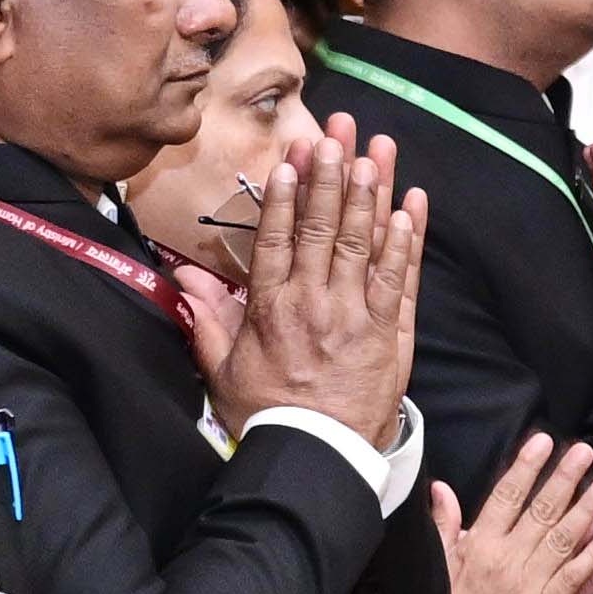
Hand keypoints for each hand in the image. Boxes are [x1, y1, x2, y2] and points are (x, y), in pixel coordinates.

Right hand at [196, 148, 432, 438]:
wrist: (316, 458)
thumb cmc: (267, 417)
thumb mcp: (223, 371)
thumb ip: (207, 320)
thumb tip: (183, 278)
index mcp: (271, 310)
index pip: (279, 239)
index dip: (287, 196)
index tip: (293, 159)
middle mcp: (314, 304)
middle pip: (323, 228)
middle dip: (331, 176)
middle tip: (336, 135)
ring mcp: (355, 317)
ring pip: (363, 243)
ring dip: (370, 194)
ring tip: (375, 152)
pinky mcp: (388, 334)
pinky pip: (398, 279)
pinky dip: (404, 242)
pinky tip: (409, 206)